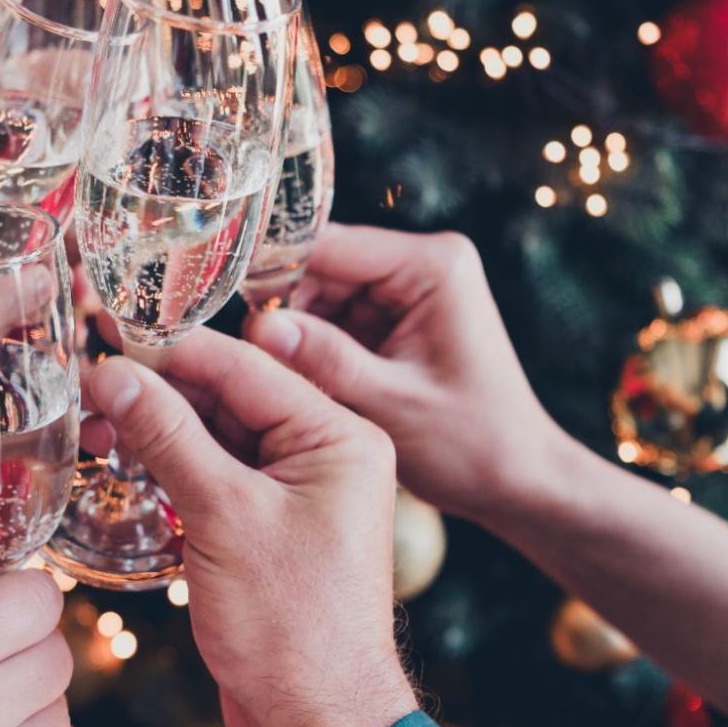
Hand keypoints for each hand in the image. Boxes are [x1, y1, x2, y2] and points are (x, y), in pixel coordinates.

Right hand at [83, 330, 415, 726]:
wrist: (317, 726)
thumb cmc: (292, 629)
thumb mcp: (223, 517)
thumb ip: (169, 436)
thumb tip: (116, 376)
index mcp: (341, 436)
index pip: (244, 365)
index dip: (168, 352)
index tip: (103, 339)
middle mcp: (327, 456)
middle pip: (227, 397)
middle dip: (156, 391)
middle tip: (84, 388)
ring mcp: (297, 494)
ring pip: (214, 437)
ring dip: (155, 432)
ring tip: (91, 426)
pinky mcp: (268, 530)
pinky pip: (213, 479)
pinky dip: (168, 471)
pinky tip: (121, 465)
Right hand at [244, 225, 569, 524]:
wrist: (517, 480)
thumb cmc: (472, 444)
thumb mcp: (391, 404)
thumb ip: (324, 361)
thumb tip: (256, 327)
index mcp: (432, 266)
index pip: (328, 246)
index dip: (267, 271)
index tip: (209, 299)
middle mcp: (419, 266)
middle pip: (317, 269)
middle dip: (275, 311)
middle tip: (227, 351)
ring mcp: (406, 293)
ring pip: (317, 298)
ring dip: (287, 335)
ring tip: (252, 374)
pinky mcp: (394, 322)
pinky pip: (332, 324)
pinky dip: (306, 351)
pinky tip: (283, 383)